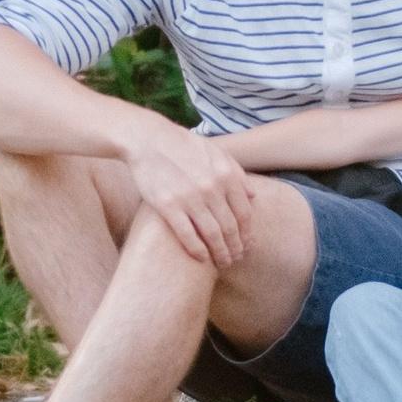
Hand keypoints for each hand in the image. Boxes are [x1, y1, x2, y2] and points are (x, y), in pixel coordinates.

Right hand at [121, 116, 257, 269]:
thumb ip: (236, 172)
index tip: (247, 245)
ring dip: (220, 252)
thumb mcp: (215, 151)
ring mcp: (189, 197)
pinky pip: (187, 234)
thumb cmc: (182, 145)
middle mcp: (211, 187)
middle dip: (236, 247)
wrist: (147, 139)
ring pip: (212, 234)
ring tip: (223, 262)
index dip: (247, 233)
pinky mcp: (167, 205)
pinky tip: (202, 257)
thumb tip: (253, 196)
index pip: (244, 213)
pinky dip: (197, 249)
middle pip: (230, 227)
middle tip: (236, 258)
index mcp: (225, 174)